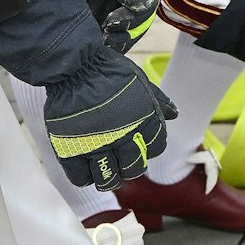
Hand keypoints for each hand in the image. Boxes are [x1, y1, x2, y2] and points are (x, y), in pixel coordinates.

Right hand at [45, 52, 176, 189]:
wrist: (75, 65)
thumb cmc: (109, 70)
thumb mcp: (140, 81)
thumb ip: (158, 100)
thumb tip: (173, 114)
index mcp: (145, 122)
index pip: (156, 148)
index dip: (148, 147)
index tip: (138, 143)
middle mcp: (123, 138)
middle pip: (133, 169)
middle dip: (130, 166)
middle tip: (121, 160)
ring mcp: (96, 145)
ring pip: (108, 179)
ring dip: (109, 177)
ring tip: (105, 169)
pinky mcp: (71, 148)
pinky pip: (80, 176)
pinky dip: (84, 176)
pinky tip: (86, 168)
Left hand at [71, 0, 160, 52]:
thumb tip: (144, 4)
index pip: (147, 7)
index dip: (132, 19)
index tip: (111, 22)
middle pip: (138, 24)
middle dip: (123, 35)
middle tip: (104, 39)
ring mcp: (120, 5)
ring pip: (124, 31)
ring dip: (113, 41)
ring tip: (98, 46)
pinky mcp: (104, 12)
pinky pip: (108, 31)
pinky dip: (101, 39)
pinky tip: (91, 44)